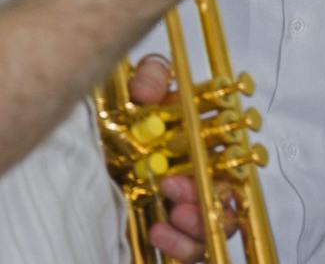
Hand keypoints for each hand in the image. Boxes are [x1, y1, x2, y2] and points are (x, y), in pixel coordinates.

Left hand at [127, 56, 239, 262]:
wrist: (91, 158)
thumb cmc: (121, 124)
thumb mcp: (133, 94)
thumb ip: (148, 79)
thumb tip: (151, 87)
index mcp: (203, 139)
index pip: (234, 150)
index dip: (232, 155)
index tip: (214, 156)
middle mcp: (202, 173)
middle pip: (229, 191)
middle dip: (214, 194)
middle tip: (176, 189)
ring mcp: (191, 204)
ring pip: (219, 223)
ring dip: (202, 223)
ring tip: (175, 215)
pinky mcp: (177, 233)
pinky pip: (194, 249)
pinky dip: (182, 245)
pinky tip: (160, 233)